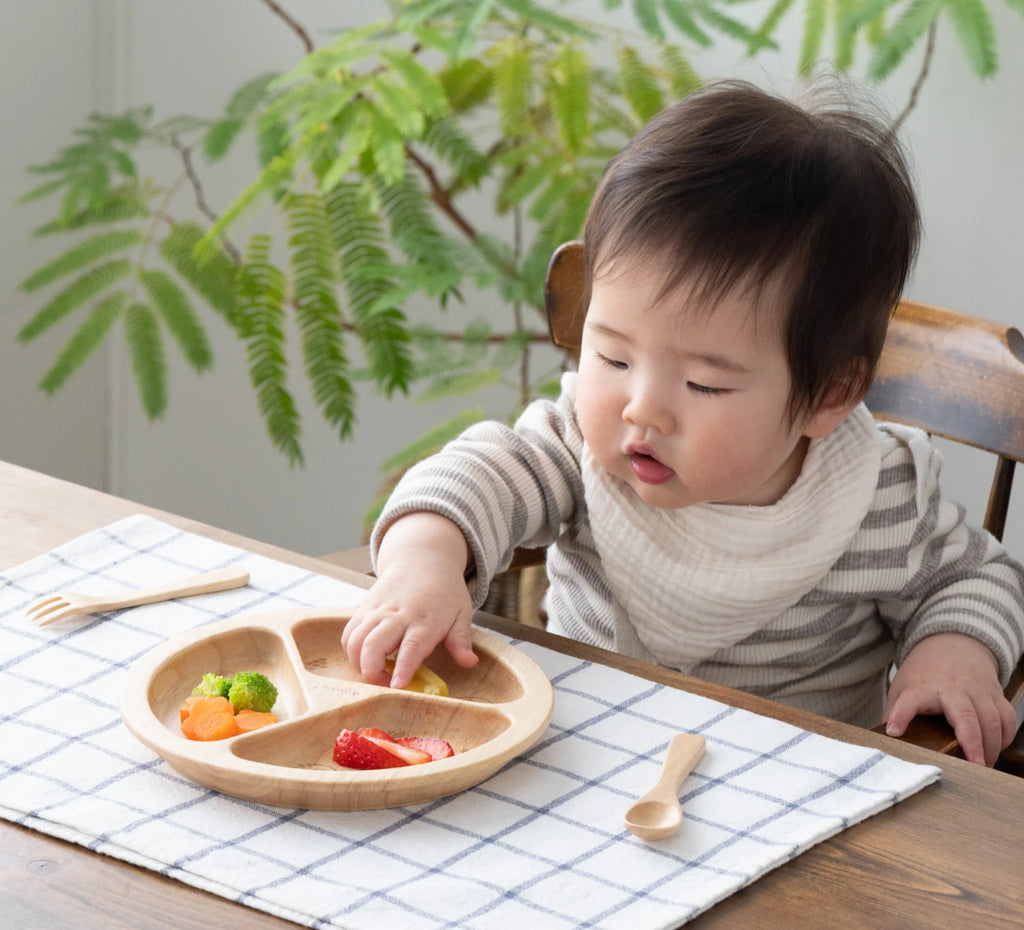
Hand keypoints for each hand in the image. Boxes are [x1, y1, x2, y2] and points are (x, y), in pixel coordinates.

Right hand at [341, 513, 476, 689]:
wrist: (421, 558)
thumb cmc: (445, 590)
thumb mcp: (462, 613)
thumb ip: (461, 640)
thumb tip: (470, 663)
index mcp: (425, 620)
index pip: (411, 647)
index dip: (402, 668)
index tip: (397, 686)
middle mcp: (397, 615)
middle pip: (373, 646)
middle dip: (372, 673)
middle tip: (386, 684)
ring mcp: (377, 611)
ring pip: (355, 641)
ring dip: (359, 664)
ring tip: (376, 672)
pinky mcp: (363, 608)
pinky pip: (348, 634)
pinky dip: (351, 651)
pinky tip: (365, 658)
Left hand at [884, 632, 1016, 765]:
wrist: (950, 644)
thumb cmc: (924, 675)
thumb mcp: (903, 689)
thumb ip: (895, 715)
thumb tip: (887, 745)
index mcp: (922, 688)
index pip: (909, 700)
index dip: (900, 715)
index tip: (894, 731)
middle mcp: (952, 688)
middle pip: (965, 715)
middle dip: (972, 742)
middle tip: (975, 766)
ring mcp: (977, 689)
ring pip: (992, 720)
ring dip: (991, 747)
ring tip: (982, 766)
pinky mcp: (996, 693)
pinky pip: (1007, 719)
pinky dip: (1005, 737)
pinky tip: (995, 748)